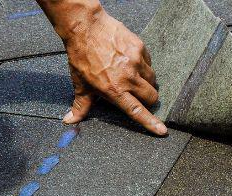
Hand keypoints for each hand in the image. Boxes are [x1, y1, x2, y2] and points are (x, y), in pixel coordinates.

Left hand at [58, 9, 166, 135]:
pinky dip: (143, 65)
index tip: (163, 131)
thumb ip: (80, 105)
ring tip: (132, 76)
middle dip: (149, 100)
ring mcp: (136, 62)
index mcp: (114, 90)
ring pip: (153, 79)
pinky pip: (149, 62)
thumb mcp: (80, 84)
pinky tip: (130, 61)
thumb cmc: (81, 57)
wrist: (85, 28)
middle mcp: (128, 78)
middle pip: (151, 96)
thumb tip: (69, 120)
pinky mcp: (140, 48)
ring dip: (146, 82)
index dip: (151, 122)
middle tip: (139, 95)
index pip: (137, 111)